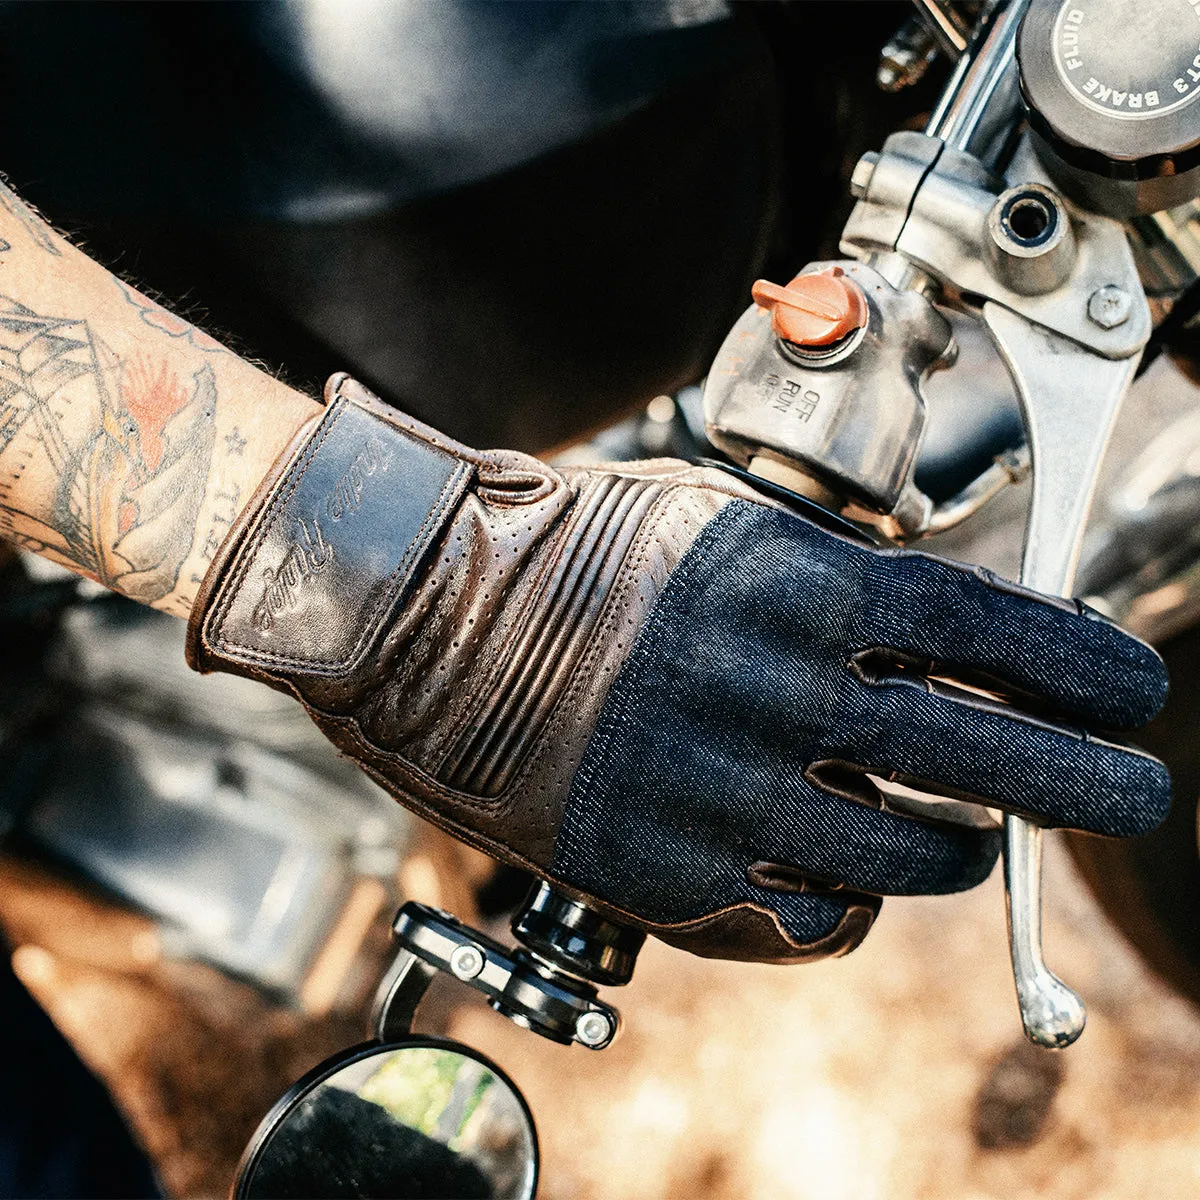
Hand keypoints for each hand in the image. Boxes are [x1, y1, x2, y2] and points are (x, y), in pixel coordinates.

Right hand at [187, 375, 1169, 962]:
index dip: (1080, 668)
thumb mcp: (709, 531)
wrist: (413, 607)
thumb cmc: (557, 550)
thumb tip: (921, 641)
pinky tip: (839, 875)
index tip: (1134, 696)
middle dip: (1083, 783)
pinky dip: (846, 900)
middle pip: (982, 755)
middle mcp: (771, 690)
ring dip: (951, 848)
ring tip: (952, 836)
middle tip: (1131, 796)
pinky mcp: (661, 869)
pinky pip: (807, 914)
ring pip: (908, 853)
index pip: (987, 631)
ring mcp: (720, 789)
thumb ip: (820, 587)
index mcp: (789, 585)